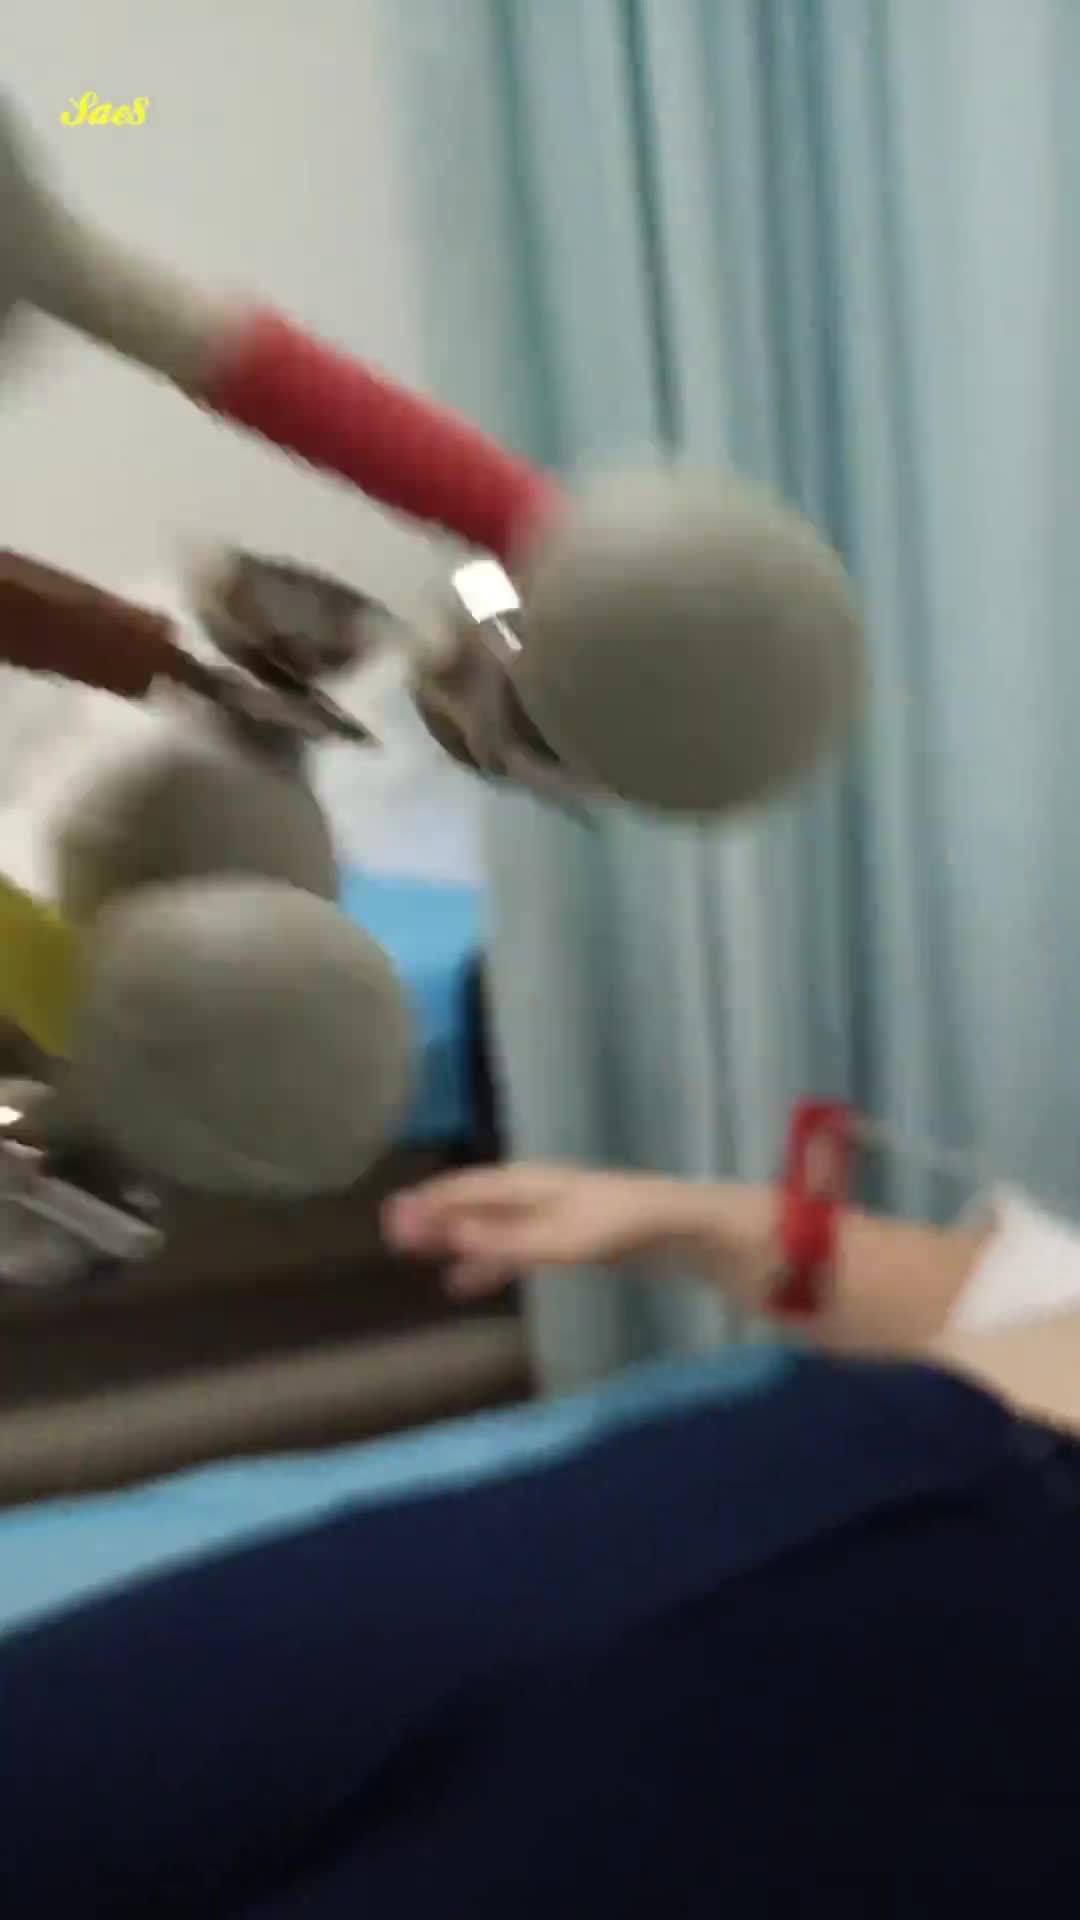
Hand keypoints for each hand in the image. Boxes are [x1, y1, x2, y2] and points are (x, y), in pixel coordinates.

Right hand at [382, 1162, 695, 1297]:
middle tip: (391, 1232)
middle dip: (434, 1217)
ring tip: (416, 1255)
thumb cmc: (619, 1228)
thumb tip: (447, 1235)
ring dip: (454, 1239)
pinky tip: (464, 1283)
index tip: (391, 1215)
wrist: (679, 1229)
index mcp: (526, 1184)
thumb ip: (504, 1241)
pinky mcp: (564, 1237)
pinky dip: (483, 1261)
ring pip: (488, 1225)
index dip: (429, 1203)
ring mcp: (548, 1214)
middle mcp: (532, 1193)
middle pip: (472, 1203)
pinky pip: (509, 1246)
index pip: (466, 1190)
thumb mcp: (558, 1240)